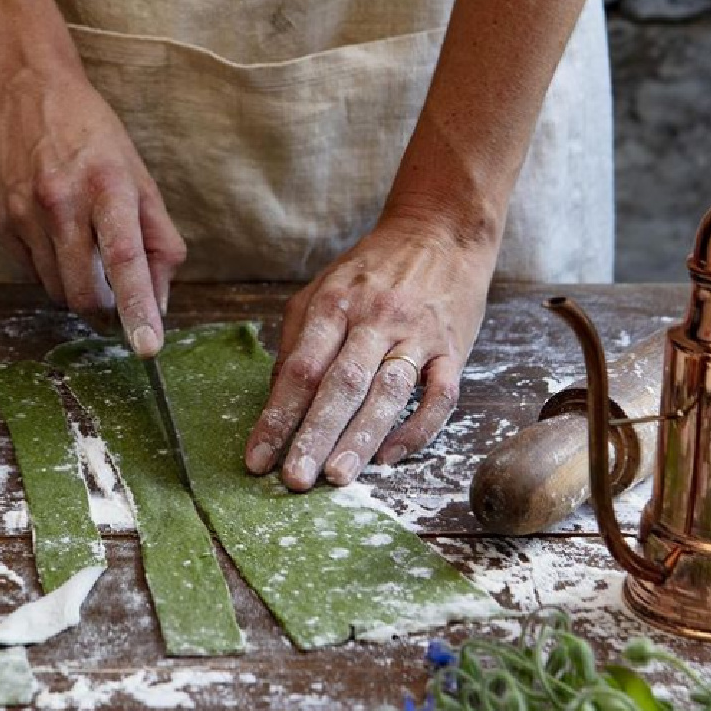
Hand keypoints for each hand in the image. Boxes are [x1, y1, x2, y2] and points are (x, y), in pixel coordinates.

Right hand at [0, 37, 185, 355]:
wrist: (21, 83)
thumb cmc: (91, 132)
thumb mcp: (139, 175)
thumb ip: (158, 238)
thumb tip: (160, 300)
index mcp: (107, 184)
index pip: (126, 259)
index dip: (138, 308)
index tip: (148, 347)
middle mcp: (60, 199)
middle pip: (83, 292)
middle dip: (105, 310)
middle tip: (118, 300)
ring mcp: (21, 212)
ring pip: (55, 289)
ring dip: (77, 286)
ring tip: (84, 244)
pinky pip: (30, 271)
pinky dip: (50, 267)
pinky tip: (55, 231)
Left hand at [244, 210, 498, 490]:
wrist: (441, 231)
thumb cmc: (374, 268)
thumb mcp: (324, 287)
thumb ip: (297, 338)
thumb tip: (276, 396)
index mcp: (335, 303)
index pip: (300, 368)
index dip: (277, 416)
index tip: (257, 458)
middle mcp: (375, 319)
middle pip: (341, 384)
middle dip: (315, 435)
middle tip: (295, 479)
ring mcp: (417, 335)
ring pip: (388, 393)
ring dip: (361, 438)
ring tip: (337, 477)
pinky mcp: (452, 349)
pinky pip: (438, 397)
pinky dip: (416, 430)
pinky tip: (389, 457)